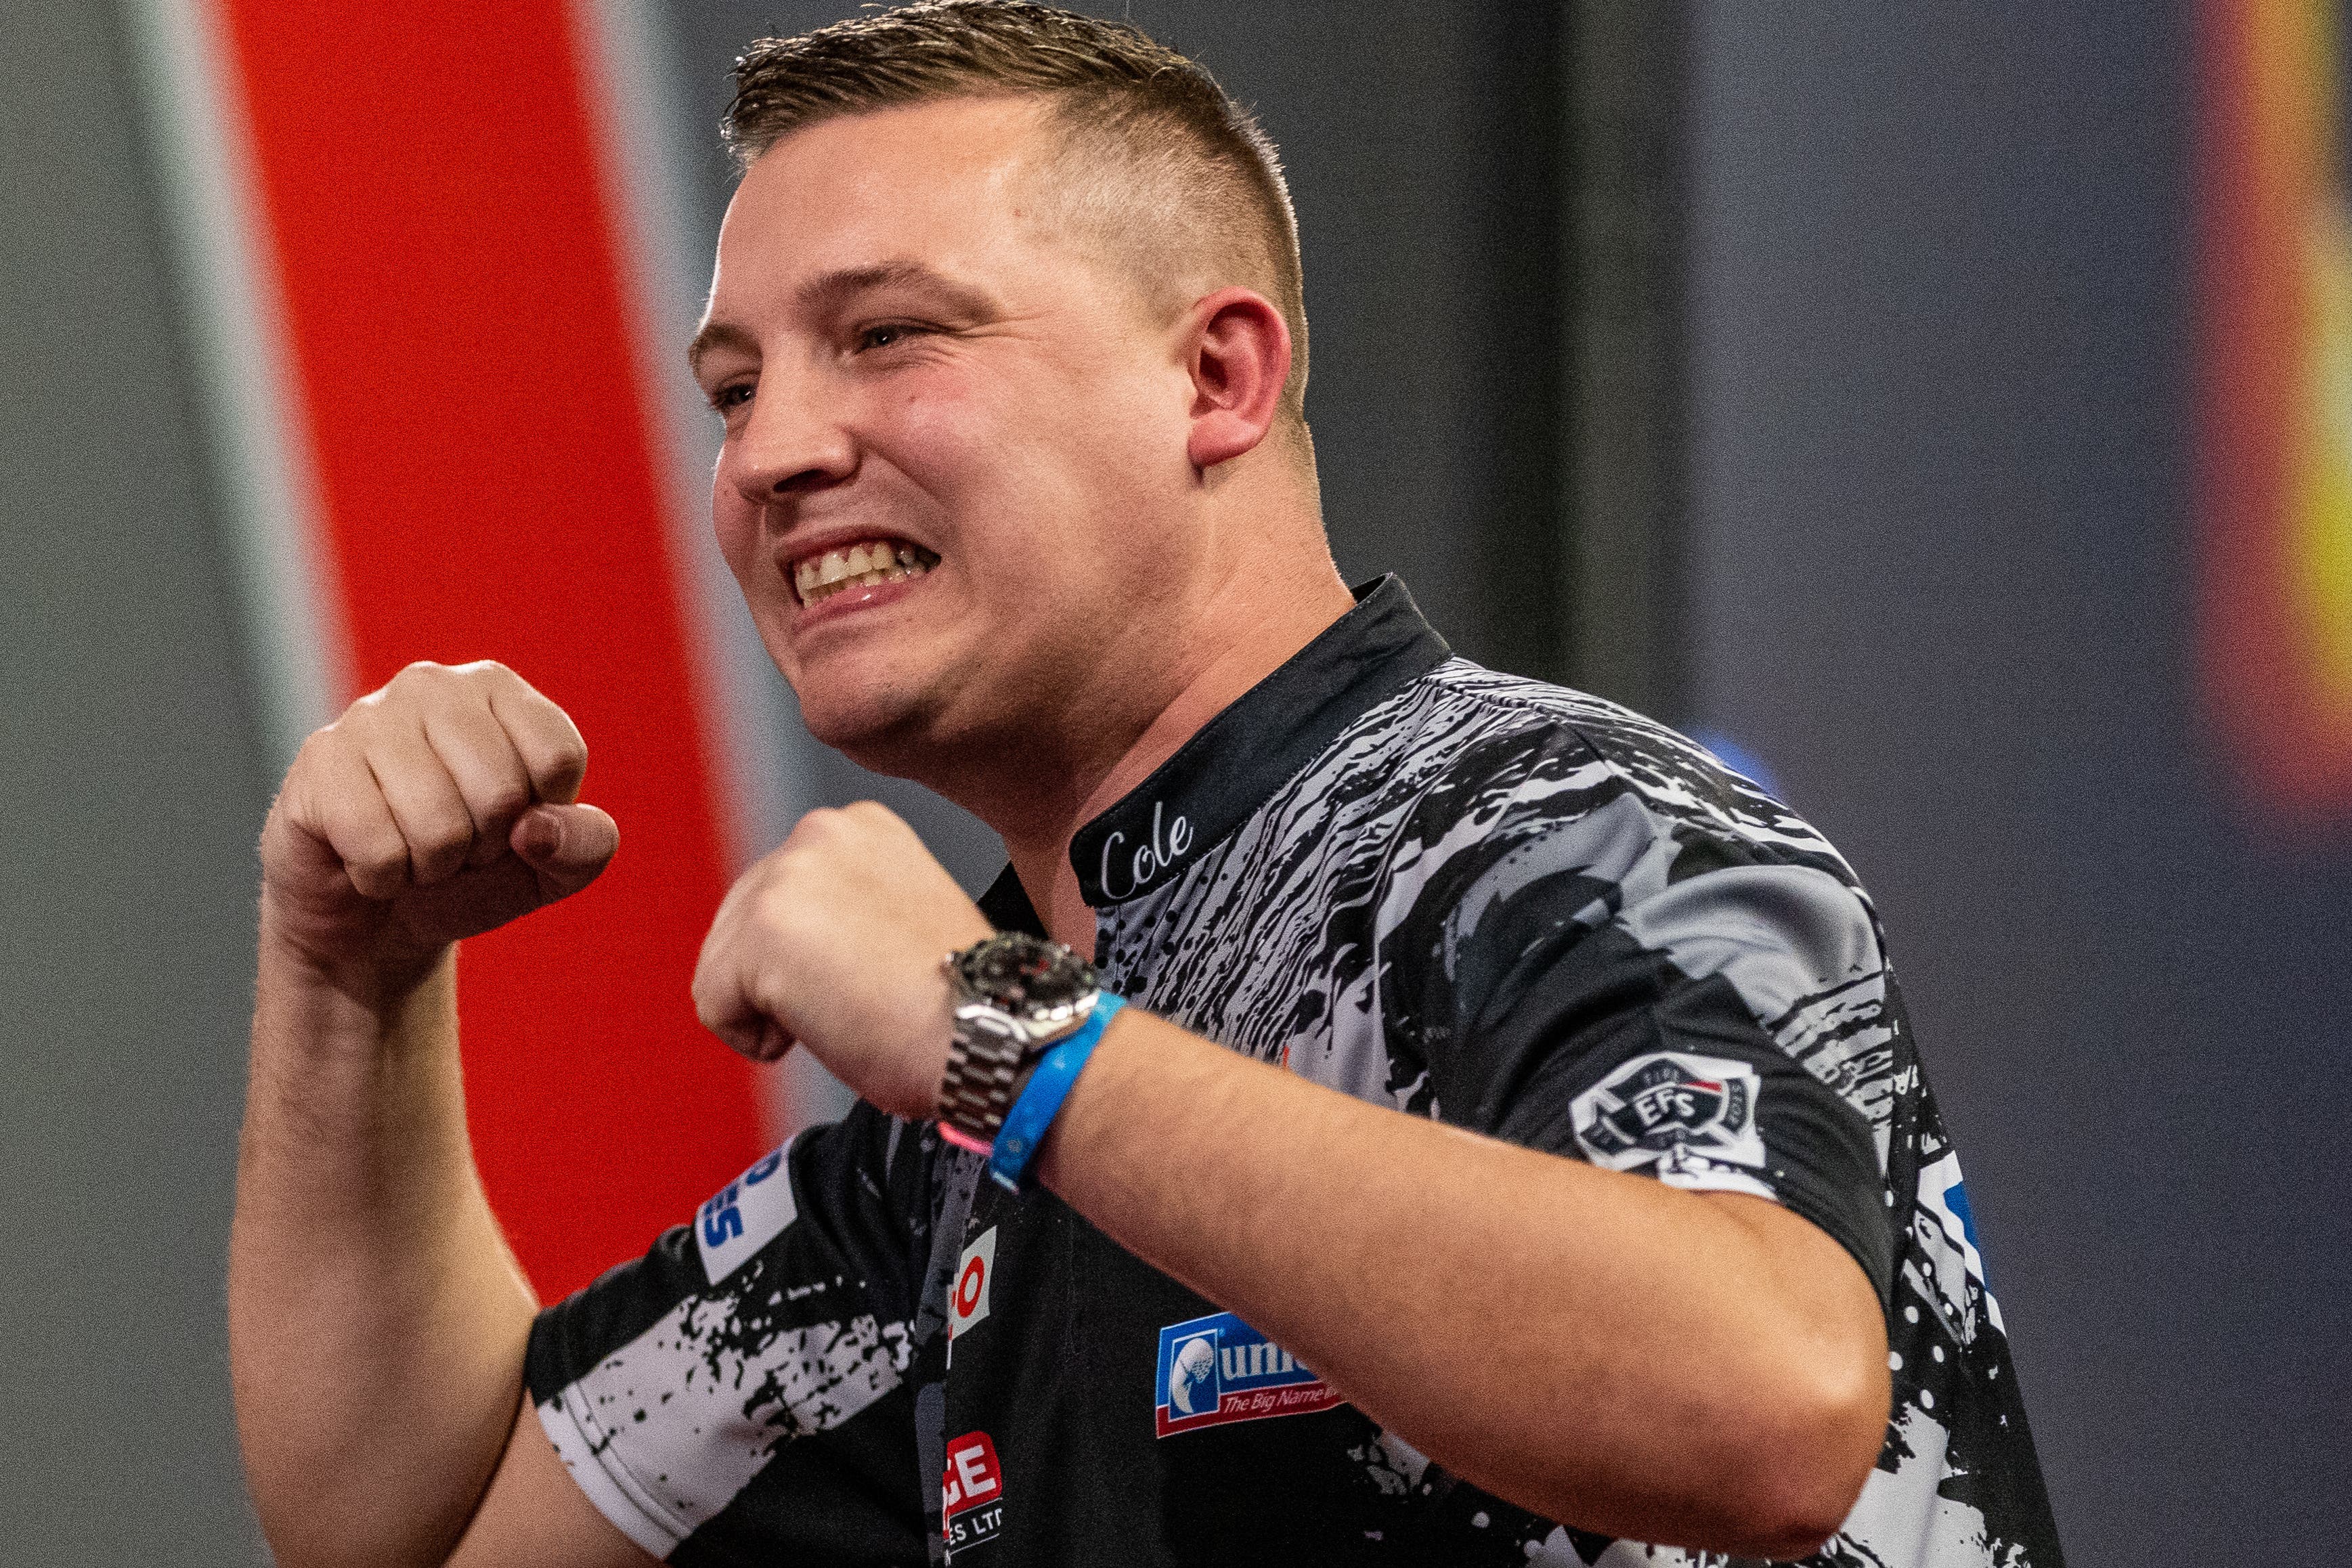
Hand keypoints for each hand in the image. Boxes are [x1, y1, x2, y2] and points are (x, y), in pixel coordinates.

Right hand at [258, 660, 618, 998]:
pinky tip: (370, 860)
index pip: (557, 757)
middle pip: (501, 791)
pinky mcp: (318, 763)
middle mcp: (433, 685)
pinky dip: (383, 878)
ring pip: (438, 825)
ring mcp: (368, 717)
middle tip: (457, 844)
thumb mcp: (554, 867)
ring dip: (433, 866)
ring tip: (414, 851)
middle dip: (485, 846)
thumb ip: (586, 845)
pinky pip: (377, 848)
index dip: (542, 817)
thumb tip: (536, 829)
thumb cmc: (474, 874)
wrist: (378, 918)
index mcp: (499, 690)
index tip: (514, 824)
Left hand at [692, 802, 991, 1119]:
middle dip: (784, 976)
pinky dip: (755, 1039)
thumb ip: (842, 904)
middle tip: (857, 1000)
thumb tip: (795, 942)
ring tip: (847, 1011)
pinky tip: (822, 1030)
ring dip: (774, 1008)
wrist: (991, 1031)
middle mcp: (819, 835)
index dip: (811, 955)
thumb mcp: (901, 913)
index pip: (780, 893)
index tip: (865, 973)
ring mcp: (788, 877)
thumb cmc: (964, 1000)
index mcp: (859, 827)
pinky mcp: (763, 930)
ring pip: (723, 964)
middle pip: (740, 924)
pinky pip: (713, 1005)